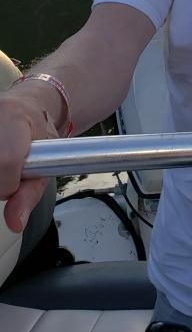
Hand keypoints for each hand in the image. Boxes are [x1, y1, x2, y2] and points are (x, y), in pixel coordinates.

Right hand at [0, 92, 57, 232]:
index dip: (9, 183)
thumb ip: (30, 193)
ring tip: (3, 166)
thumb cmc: (37, 134)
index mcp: (14, 117)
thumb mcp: (47, 159)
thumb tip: (15, 223)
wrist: (22, 108)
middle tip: (7, 172)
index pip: (5, 161)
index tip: (17, 180)